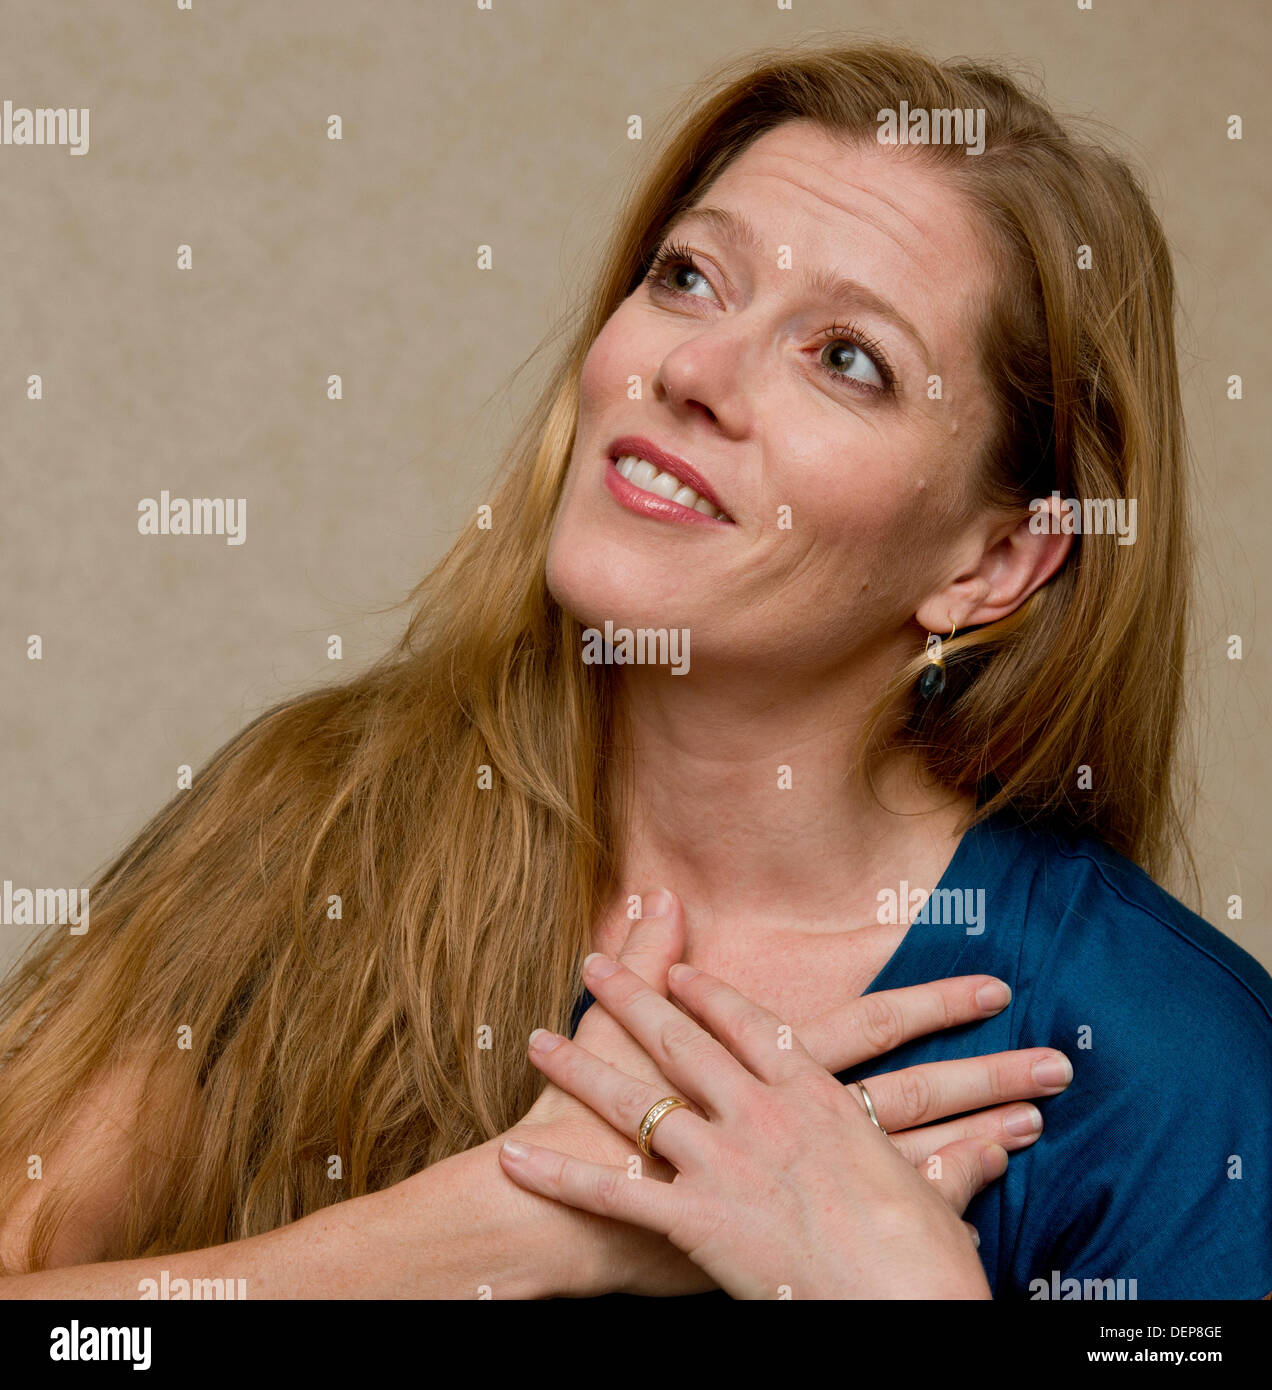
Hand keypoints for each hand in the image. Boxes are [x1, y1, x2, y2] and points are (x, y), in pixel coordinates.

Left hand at [501, 950, 1066, 1297]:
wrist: (905, 1313)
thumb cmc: (929, 1263)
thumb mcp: (942, 1199)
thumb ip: (957, 1158)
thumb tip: (1003, 1137)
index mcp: (817, 1099)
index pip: (750, 1025)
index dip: (707, 992)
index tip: (676, 965)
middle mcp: (761, 1114)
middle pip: (680, 1042)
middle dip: (630, 997)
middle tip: (591, 961)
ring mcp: (724, 1163)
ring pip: (635, 1102)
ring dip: (580, 1068)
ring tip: (536, 1039)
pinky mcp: (696, 1222)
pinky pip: (613, 1194)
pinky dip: (559, 1179)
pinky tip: (513, 1161)